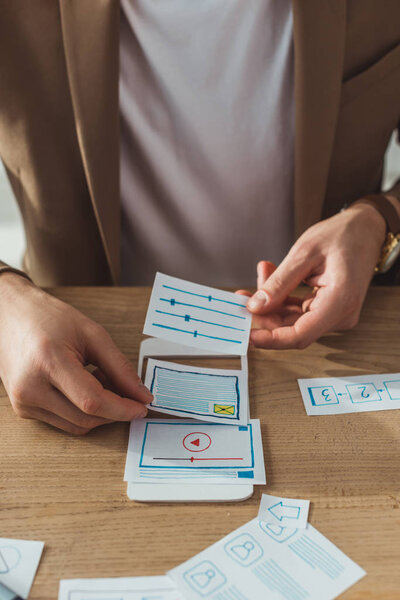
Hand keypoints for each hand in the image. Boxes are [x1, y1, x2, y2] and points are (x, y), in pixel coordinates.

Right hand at [0, 274, 151, 433]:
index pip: (92, 401)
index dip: (122, 408)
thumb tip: (141, 394)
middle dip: (114, 410)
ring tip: (101, 379)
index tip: (142, 406)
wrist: (11, 315)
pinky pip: (63, 421)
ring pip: (76, 425)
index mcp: (48, 362)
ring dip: (99, 411)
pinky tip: (85, 385)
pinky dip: (82, 411)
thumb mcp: (92, 334)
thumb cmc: (48, 318)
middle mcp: (30, 387)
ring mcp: (23, 402)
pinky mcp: (23, 409)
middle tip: (128, 391)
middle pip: (85, 418)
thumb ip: (119, 367)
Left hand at [239, 203, 385, 348]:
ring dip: (272, 301)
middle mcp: (341, 314)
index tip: (247, 334)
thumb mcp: (304, 253)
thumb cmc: (343, 235)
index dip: (270, 338)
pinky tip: (272, 276)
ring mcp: (336, 313)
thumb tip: (256, 306)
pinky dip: (283, 298)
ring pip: (293, 319)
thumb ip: (279, 283)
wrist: (366, 228)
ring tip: (263, 272)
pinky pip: (299, 311)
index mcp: (340, 302)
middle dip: (265, 314)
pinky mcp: (328, 308)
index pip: (300, 335)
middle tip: (243, 294)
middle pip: (293, 328)